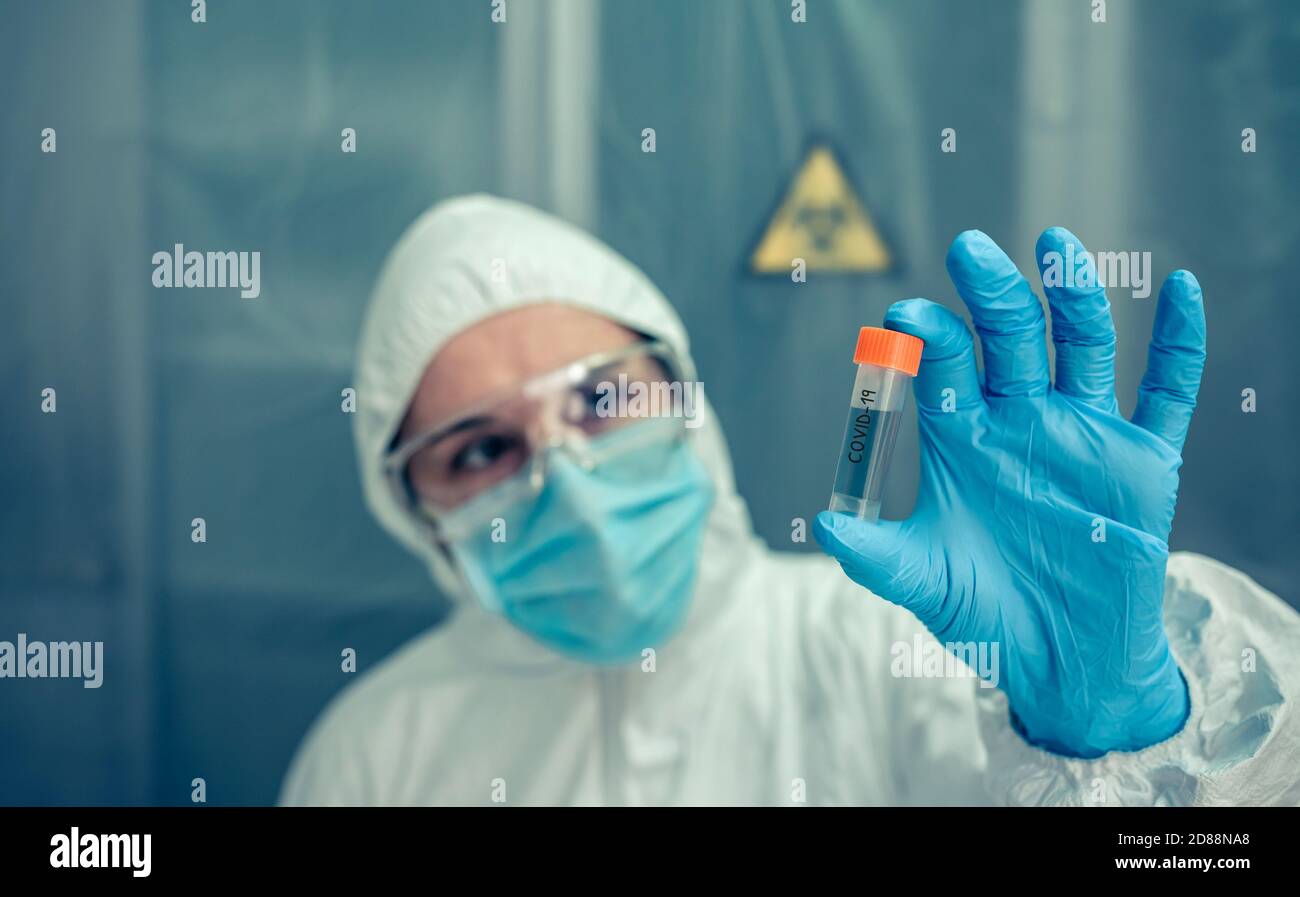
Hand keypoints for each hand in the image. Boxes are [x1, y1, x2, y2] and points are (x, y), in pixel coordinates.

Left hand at [814, 228, 1204, 757]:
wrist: (1060, 658)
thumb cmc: (984, 610)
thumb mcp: (925, 582)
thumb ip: (877, 555)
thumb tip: (823, 526)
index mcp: (965, 435)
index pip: (944, 366)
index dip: (928, 336)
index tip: (903, 315)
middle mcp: (1022, 419)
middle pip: (1009, 338)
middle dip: (991, 294)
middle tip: (968, 250)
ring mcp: (1083, 433)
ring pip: (1083, 348)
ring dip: (1073, 296)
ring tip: (1055, 244)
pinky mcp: (1141, 461)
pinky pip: (1166, 393)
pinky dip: (1178, 343)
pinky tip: (1182, 289)